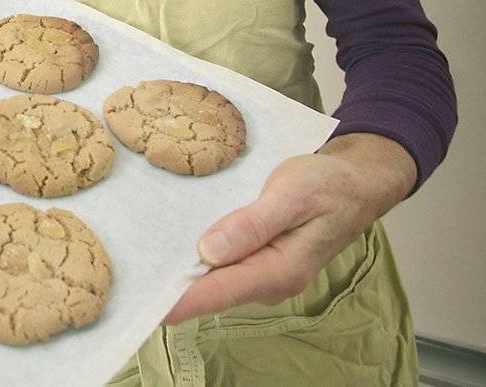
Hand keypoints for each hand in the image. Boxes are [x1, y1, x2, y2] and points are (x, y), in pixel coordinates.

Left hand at [163, 133, 415, 323]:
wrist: (357, 181)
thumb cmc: (328, 185)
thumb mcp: (292, 194)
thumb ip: (252, 224)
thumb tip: (209, 251)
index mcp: (279, 269)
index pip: (219, 292)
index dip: (180, 300)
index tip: (146, 304)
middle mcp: (269, 279)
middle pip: (212, 291)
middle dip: (172, 287)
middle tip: (128, 281)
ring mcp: (264, 271)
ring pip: (215, 278)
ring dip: (182, 272)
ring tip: (139, 264)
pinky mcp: (259, 258)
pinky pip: (223, 264)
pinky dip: (198, 258)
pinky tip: (173, 247)